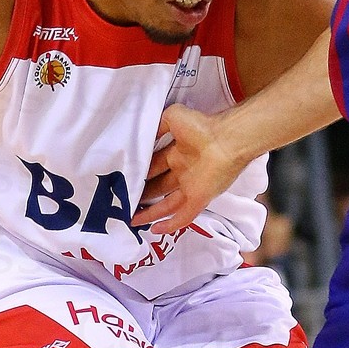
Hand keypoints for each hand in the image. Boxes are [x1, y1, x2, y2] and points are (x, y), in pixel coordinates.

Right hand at [135, 104, 244, 234]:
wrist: (226, 139)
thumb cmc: (202, 126)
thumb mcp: (173, 117)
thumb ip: (157, 126)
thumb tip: (142, 137)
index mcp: (177, 153)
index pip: (154, 167)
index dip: (139, 174)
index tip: (122, 180)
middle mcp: (183, 172)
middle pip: (158, 188)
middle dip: (142, 195)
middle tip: (123, 202)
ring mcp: (191, 187)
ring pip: (167, 205)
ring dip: (150, 213)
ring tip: (131, 221)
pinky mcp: (199, 198)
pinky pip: (183, 216)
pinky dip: (170, 224)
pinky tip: (154, 230)